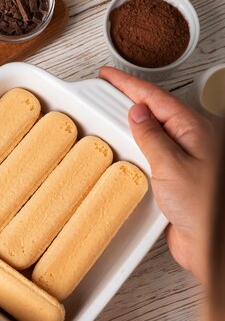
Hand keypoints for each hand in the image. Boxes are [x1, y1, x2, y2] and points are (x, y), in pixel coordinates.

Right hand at [100, 66, 216, 283]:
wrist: (213, 244)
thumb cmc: (205, 208)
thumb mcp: (172, 166)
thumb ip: (153, 137)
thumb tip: (138, 114)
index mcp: (195, 129)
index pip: (156, 98)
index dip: (130, 85)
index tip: (109, 76)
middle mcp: (192, 141)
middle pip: (156, 111)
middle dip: (130, 97)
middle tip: (106, 88)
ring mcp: (185, 159)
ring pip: (154, 132)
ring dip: (131, 123)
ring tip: (110, 114)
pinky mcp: (177, 178)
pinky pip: (153, 154)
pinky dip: (136, 148)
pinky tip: (126, 148)